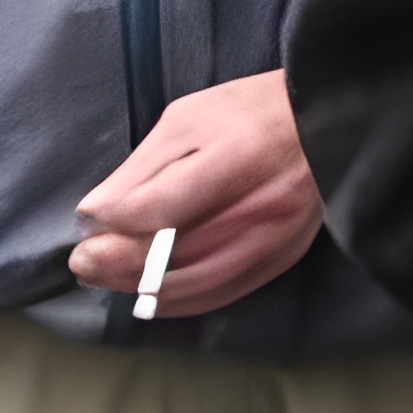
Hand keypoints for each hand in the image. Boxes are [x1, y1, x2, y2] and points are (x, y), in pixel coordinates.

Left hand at [69, 71, 322, 316]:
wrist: (329, 126)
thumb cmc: (250, 113)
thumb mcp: (188, 119)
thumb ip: (142, 168)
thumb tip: (95, 215)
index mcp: (236, 157)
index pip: (159, 206)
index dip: (111, 220)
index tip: (87, 219)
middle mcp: (261, 207)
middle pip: (172, 255)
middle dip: (114, 262)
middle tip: (83, 260)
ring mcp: (274, 241)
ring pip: (191, 286)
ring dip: (137, 287)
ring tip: (106, 274)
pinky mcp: (281, 260)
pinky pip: (217, 296)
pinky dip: (175, 300)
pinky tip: (147, 291)